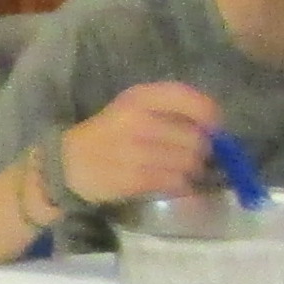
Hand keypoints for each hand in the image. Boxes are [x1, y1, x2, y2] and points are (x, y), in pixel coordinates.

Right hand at [57, 79, 220, 209]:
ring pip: (189, 163)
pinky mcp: (134, 179)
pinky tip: (172, 183)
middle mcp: (139, 121)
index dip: (212, 116)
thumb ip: (171, 108)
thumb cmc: (109, 133)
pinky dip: (182, 186)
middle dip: (202, 150)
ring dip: (193, 170)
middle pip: (197, 137)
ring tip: (181, 170)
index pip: (192, 100)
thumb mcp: (133, 107)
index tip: (213, 127)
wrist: (68, 163)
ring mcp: (136, 152)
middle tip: (194, 155)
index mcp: (140, 97)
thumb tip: (215, 125)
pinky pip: (176, 183)